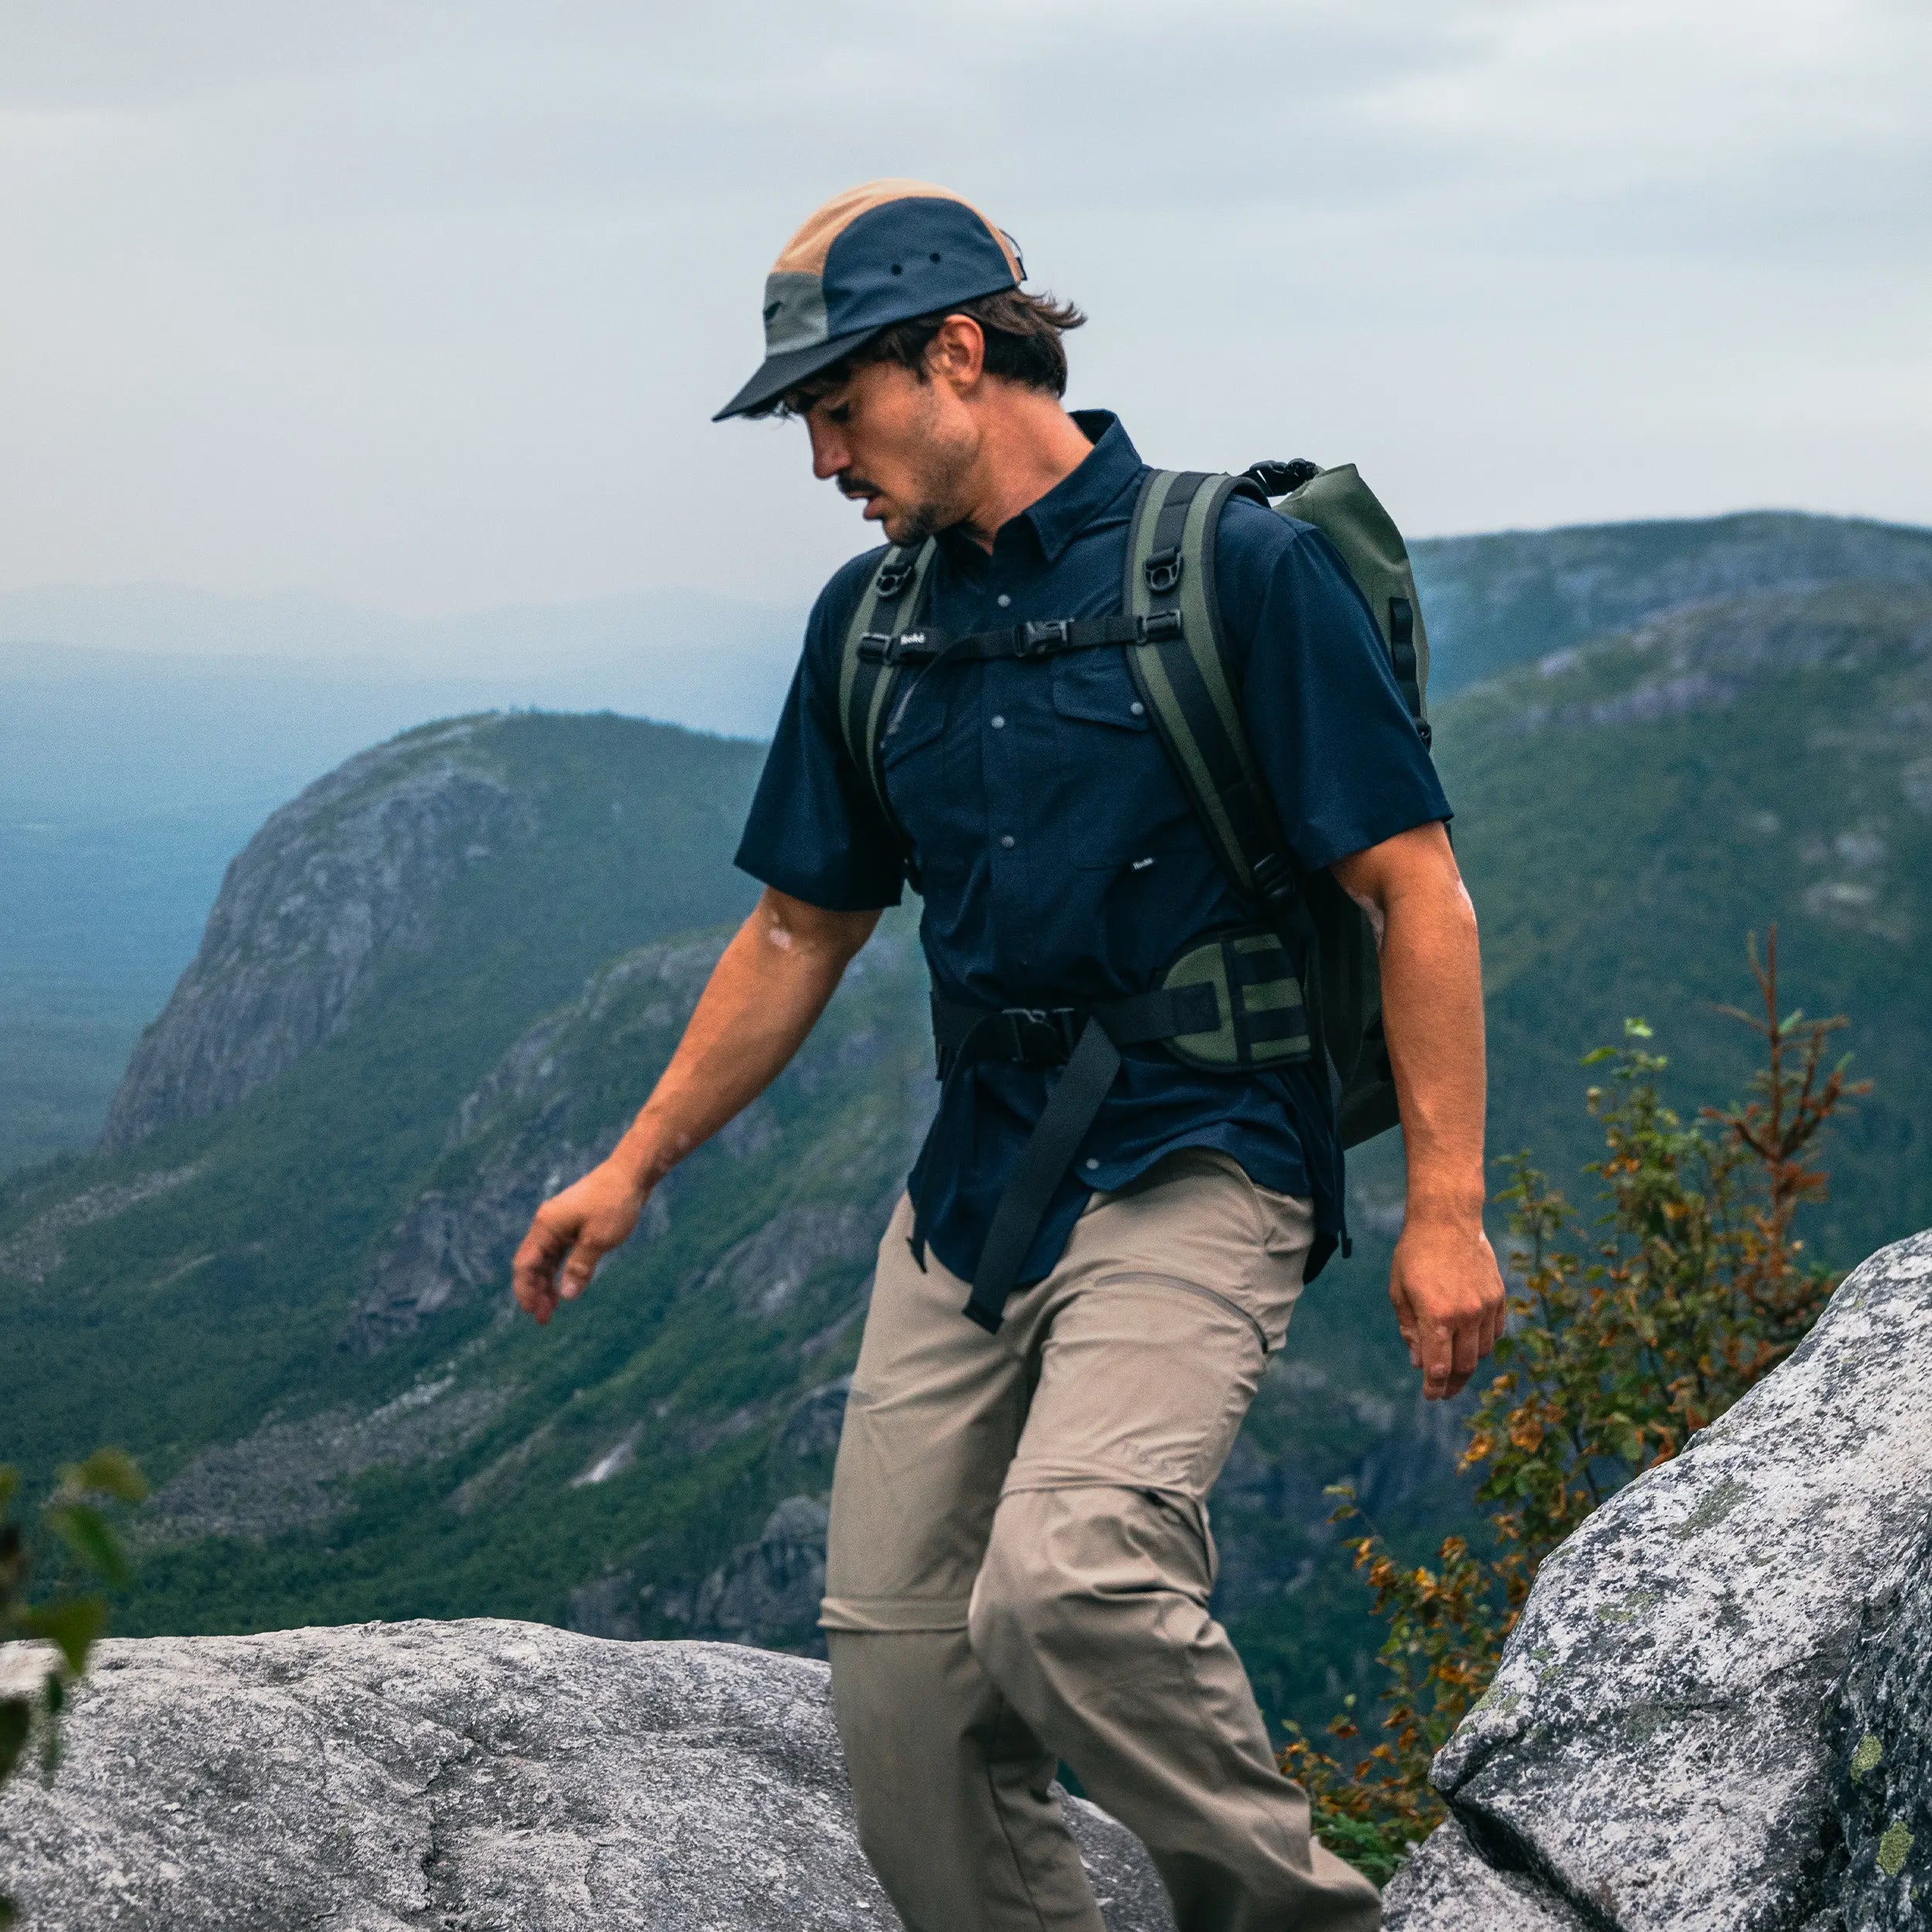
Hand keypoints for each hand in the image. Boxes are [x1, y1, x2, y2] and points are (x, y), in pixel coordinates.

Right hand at [511, 1159, 649, 1324]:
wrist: (630, 1174)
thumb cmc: (614, 1203)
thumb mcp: (599, 1239)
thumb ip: (580, 1267)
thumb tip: (567, 1295)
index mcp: (546, 1226)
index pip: (525, 1263)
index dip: (525, 1290)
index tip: (534, 1312)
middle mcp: (547, 1225)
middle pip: (531, 1264)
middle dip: (534, 1292)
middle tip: (544, 1319)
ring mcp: (559, 1225)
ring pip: (544, 1260)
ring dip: (545, 1284)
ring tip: (551, 1309)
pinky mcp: (572, 1226)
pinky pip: (558, 1254)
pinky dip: (558, 1271)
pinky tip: (563, 1288)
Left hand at [1389, 1213, 1507, 1400]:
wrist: (1447, 1219)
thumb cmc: (1415, 1254)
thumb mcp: (1399, 1291)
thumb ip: (1410, 1330)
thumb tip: (1419, 1362)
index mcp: (1436, 1315)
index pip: (1439, 1366)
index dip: (1434, 1387)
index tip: (1430, 1396)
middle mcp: (1465, 1314)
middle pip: (1464, 1365)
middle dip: (1452, 1384)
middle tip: (1443, 1392)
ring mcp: (1486, 1306)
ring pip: (1482, 1351)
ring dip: (1468, 1364)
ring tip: (1454, 1368)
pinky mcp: (1498, 1297)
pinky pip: (1495, 1332)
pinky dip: (1484, 1343)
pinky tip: (1471, 1344)